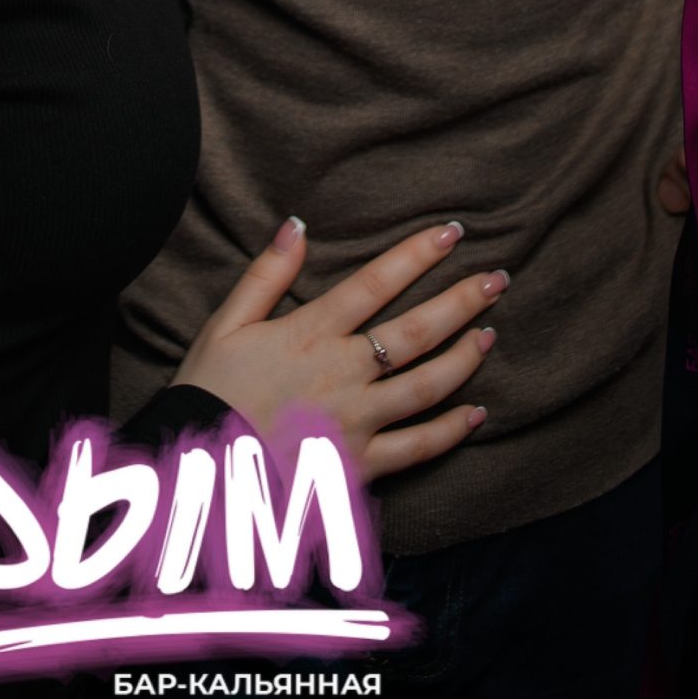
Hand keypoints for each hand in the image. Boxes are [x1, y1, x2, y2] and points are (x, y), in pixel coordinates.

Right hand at [171, 218, 500, 482]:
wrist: (199, 474)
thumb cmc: (209, 393)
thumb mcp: (225, 324)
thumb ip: (266, 274)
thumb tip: (297, 224)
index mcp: (309, 333)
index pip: (375, 283)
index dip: (416, 254)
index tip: (451, 231)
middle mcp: (342, 373)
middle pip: (416, 331)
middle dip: (462, 300)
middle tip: (499, 278)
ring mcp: (357, 421)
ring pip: (427, 386)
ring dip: (465, 358)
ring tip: (491, 334)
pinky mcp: (361, 465)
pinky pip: (417, 448)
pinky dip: (450, 432)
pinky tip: (476, 415)